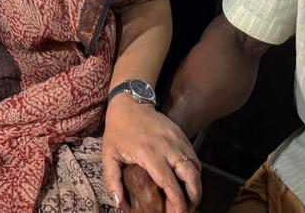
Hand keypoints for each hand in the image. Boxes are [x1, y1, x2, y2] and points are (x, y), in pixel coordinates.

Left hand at [102, 96, 200, 212]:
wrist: (129, 103)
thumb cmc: (118, 130)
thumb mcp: (108, 154)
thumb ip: (112, 180)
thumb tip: (118, 203)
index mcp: (149, 153)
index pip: (169, 182)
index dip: (176, 201)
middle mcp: (167, 146)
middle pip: (190, 175)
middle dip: (194, 196)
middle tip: (189, 209)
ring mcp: (176, 139)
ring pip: (195, 166)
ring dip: (196, 184)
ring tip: (191, 199)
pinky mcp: (181, 134)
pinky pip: (194, 156)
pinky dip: (194, 171)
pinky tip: (188, 181)